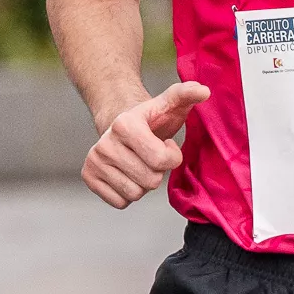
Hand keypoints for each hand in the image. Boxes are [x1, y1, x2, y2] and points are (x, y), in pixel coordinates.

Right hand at [83, 81, 208, 207]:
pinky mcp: (88, 177)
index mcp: (124, 124)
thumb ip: (186, 95)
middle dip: (157, 172)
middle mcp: (104, 143)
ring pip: (135, 194)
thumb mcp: (169, 105)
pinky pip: (120, 202)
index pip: (161, 160)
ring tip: (140, 164)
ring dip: (143, 183)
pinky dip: (128, 194)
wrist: (121, 128)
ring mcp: (94, 161)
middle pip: (149, 180)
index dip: (172, 157)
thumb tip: (204, 91)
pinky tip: (127, 174)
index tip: (166, 144)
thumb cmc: (151, 120)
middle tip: (151, 157)